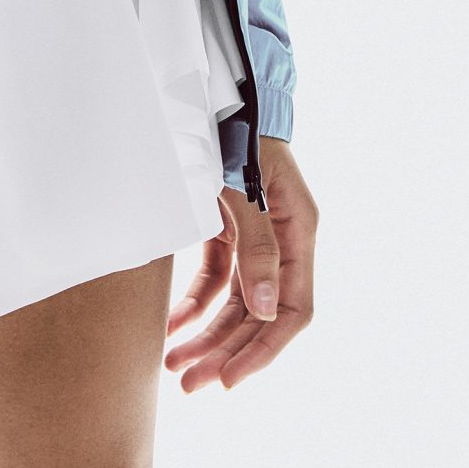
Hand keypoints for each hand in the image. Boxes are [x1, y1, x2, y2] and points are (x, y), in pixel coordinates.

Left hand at [162, 136, 316, 391]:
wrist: (214, 83)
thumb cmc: (232, 125)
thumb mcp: (242, 182)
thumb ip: (257, 244)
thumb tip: (267, 310)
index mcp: (298, 230)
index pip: (293, 310)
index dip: (263, 350)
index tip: (229, 380)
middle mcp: (282, 239)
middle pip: (260, 314)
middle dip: (227, 353)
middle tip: (189, 383)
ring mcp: (254, 234)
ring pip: (236, 302)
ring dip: (207, 335)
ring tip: (173, 366)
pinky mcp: (228, 225)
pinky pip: (215, 278)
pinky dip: (193, 303)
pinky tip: (170, 326)